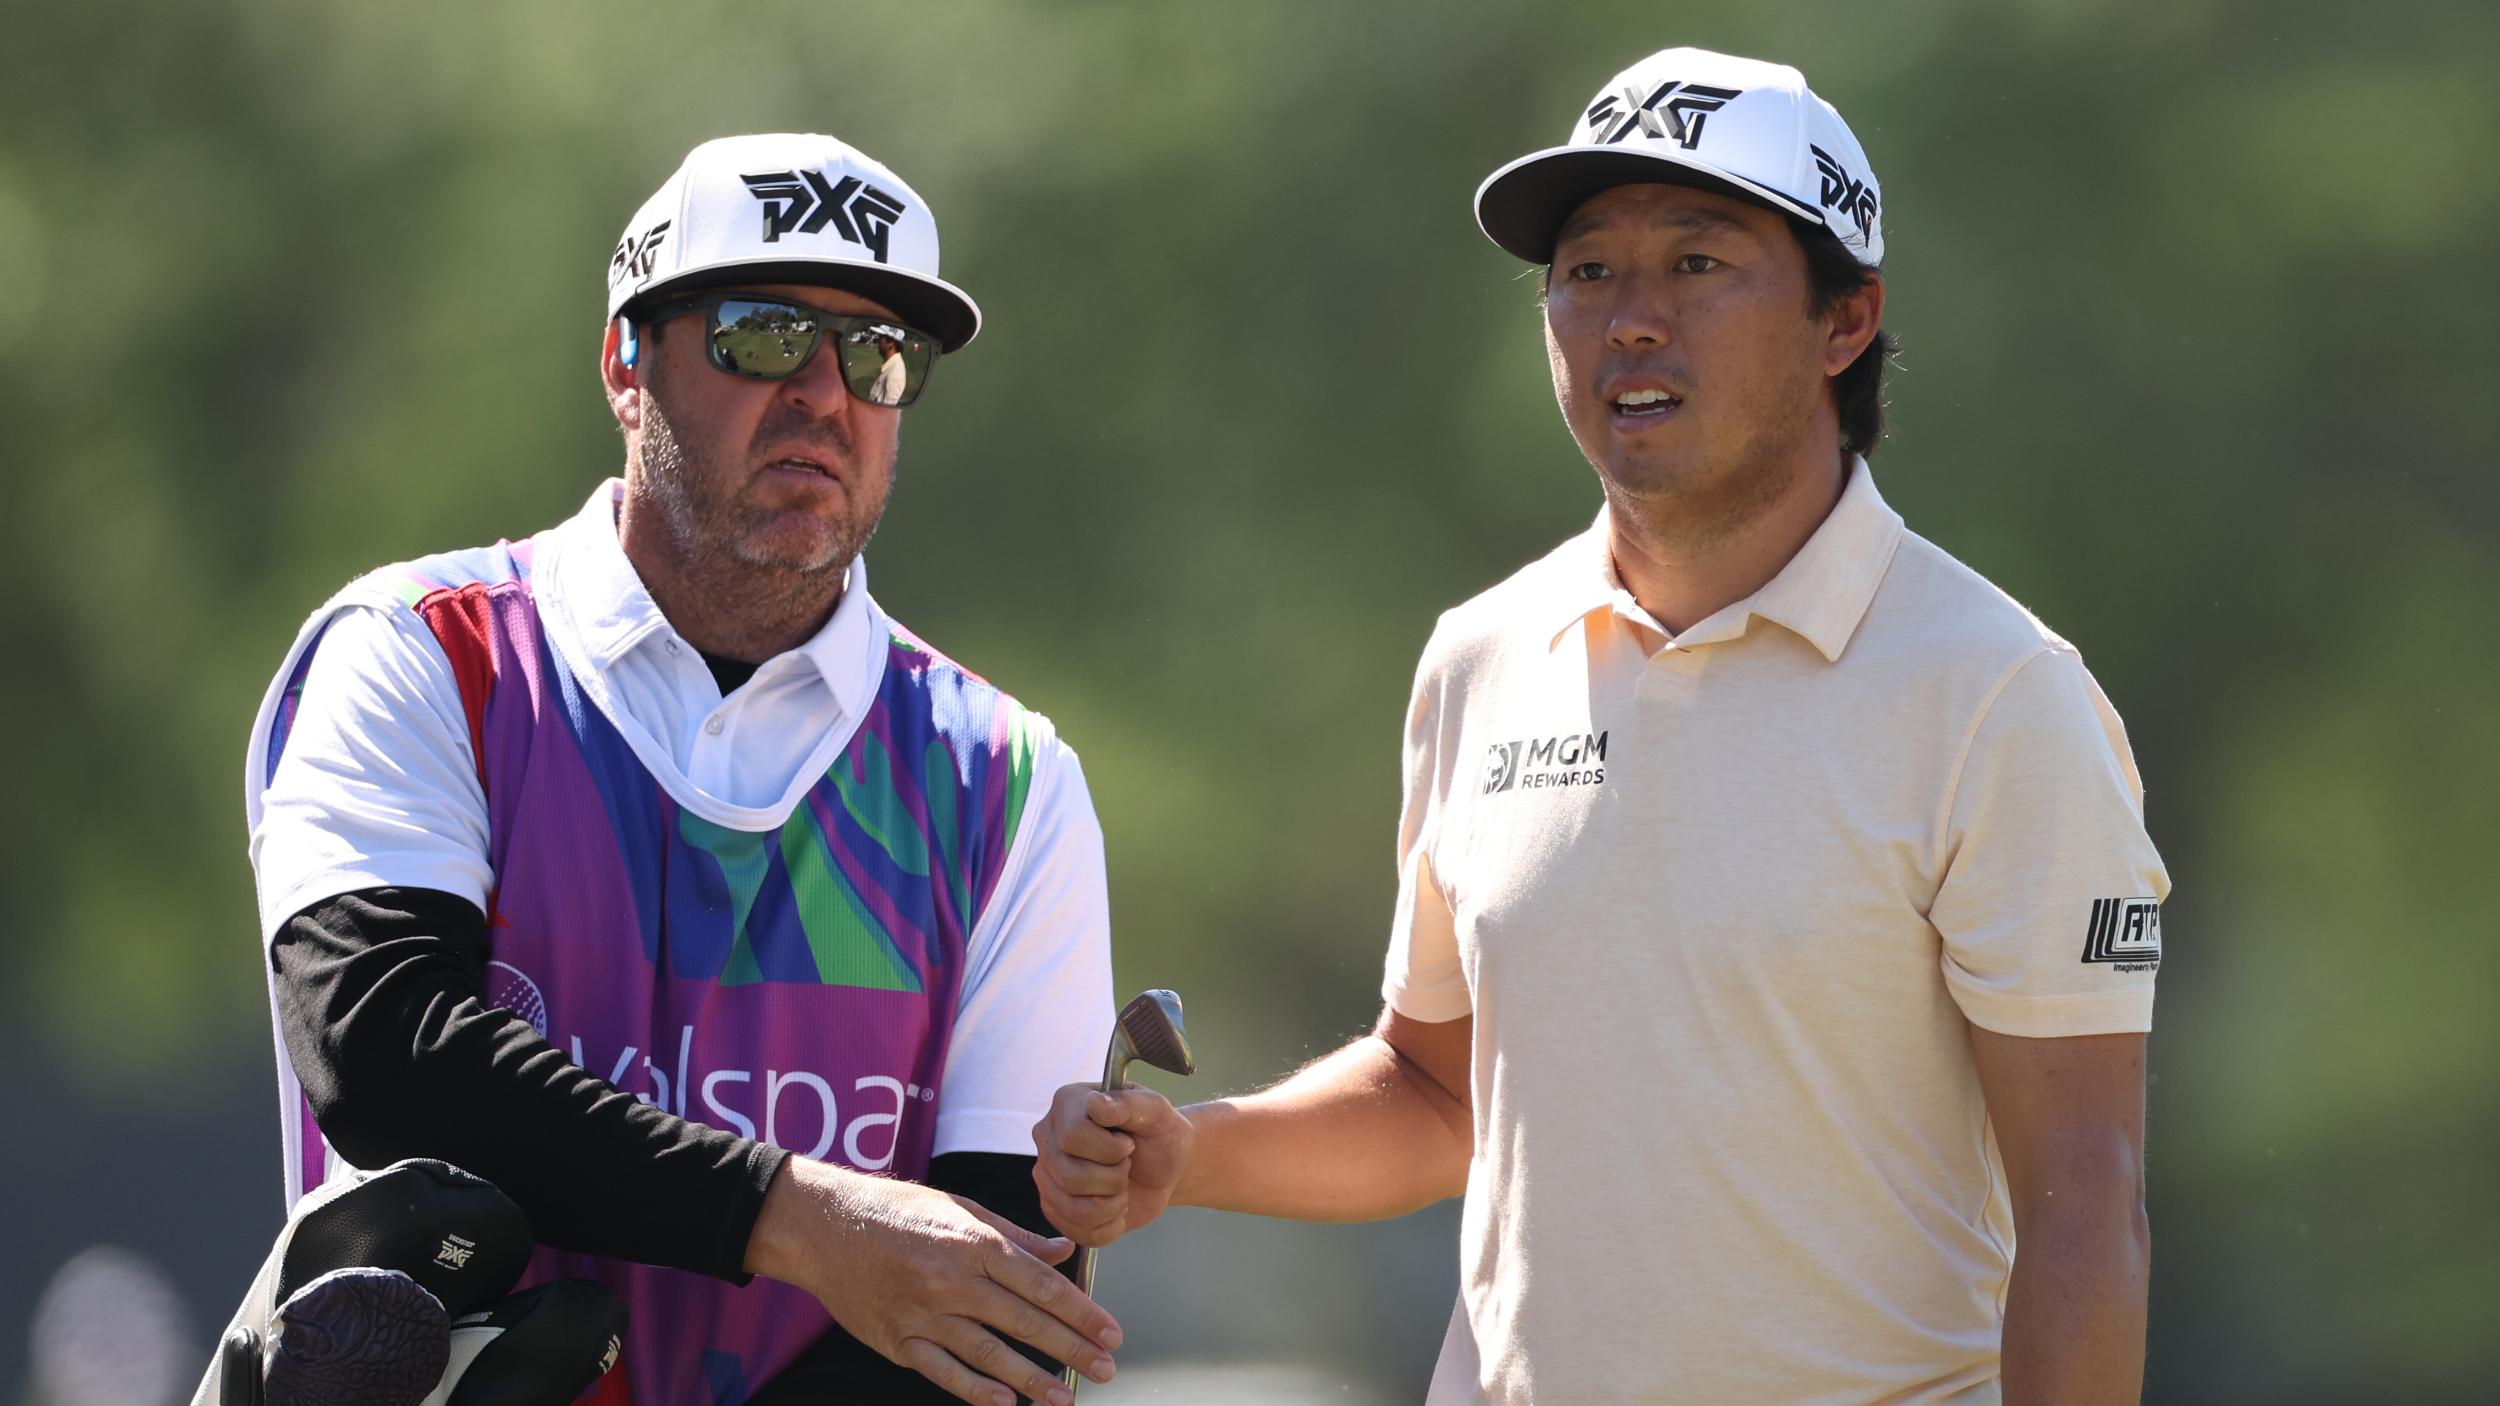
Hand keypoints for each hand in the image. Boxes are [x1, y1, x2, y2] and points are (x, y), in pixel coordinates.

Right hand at [744, 1157, 1120, 1405]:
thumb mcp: (961, 1209)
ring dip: (1032, 1378)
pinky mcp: (897, 1340)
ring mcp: (923, 1313)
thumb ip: (1015, 1236)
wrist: (826, 1226)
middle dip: (1070, 1347)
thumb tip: (1063, 1251)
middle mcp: (952, 1279)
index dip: (1079, 1311)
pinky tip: (1005, 1403)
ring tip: (1065, 1396)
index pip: (1039, 1283)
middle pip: (1023, 1320)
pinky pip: (942, 1370)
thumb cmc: (899, 1211)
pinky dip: (975, 1389)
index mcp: (974, 1243)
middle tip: (1105, 1368)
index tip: (1110, 1332)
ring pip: (988, 1352)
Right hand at [1032, 1083, 1196, 1248]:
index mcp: (1067, 1104)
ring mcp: (1048, 1177)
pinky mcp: (1056, 1209)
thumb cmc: (1159, 1133)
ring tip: (1122, 1187)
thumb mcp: (1157, 1110)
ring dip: (1113, 1205)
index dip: (1110, 1150)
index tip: (1129, 1144)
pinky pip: (1079, 1232)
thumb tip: (1096, 1103)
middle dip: (1114, 1179)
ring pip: (1073, 1209)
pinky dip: (1110, 1226)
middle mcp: (1048, 1139)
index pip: (1072, 1137)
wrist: (1165, 1166)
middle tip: (1127, 1166)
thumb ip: (1129, 1103)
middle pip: (1070, 1177)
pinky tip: (1117, 1207)